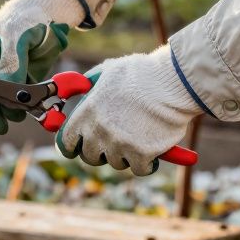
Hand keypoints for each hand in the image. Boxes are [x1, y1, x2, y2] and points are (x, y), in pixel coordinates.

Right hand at [0, 0, 85, 135]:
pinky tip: (22, 114)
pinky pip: (12, 102)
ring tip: (17, 116)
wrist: (49, 17)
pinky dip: (16, 110)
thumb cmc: (27, 20)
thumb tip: (8, 91)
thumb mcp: (17, 36)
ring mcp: (0, 76)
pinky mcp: (17, 83)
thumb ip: (11, 63)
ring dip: (3, 114)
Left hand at [56, 46, 201, 175]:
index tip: (78, 147)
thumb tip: (77, 91)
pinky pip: (139, 169)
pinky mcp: (141, 155)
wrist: (172, 83)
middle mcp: (99, 132)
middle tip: (113, 143)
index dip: (71, 146)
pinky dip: (146, 163)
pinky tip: (152, 152)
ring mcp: (120, 145)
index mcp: (87, 113)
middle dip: (100, 152)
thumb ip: (90, 84)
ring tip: (137, 138)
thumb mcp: (108, 71)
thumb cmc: (142, 73)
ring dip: (125, 155)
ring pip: (116, 162)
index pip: (66, 141)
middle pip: (90, 156)